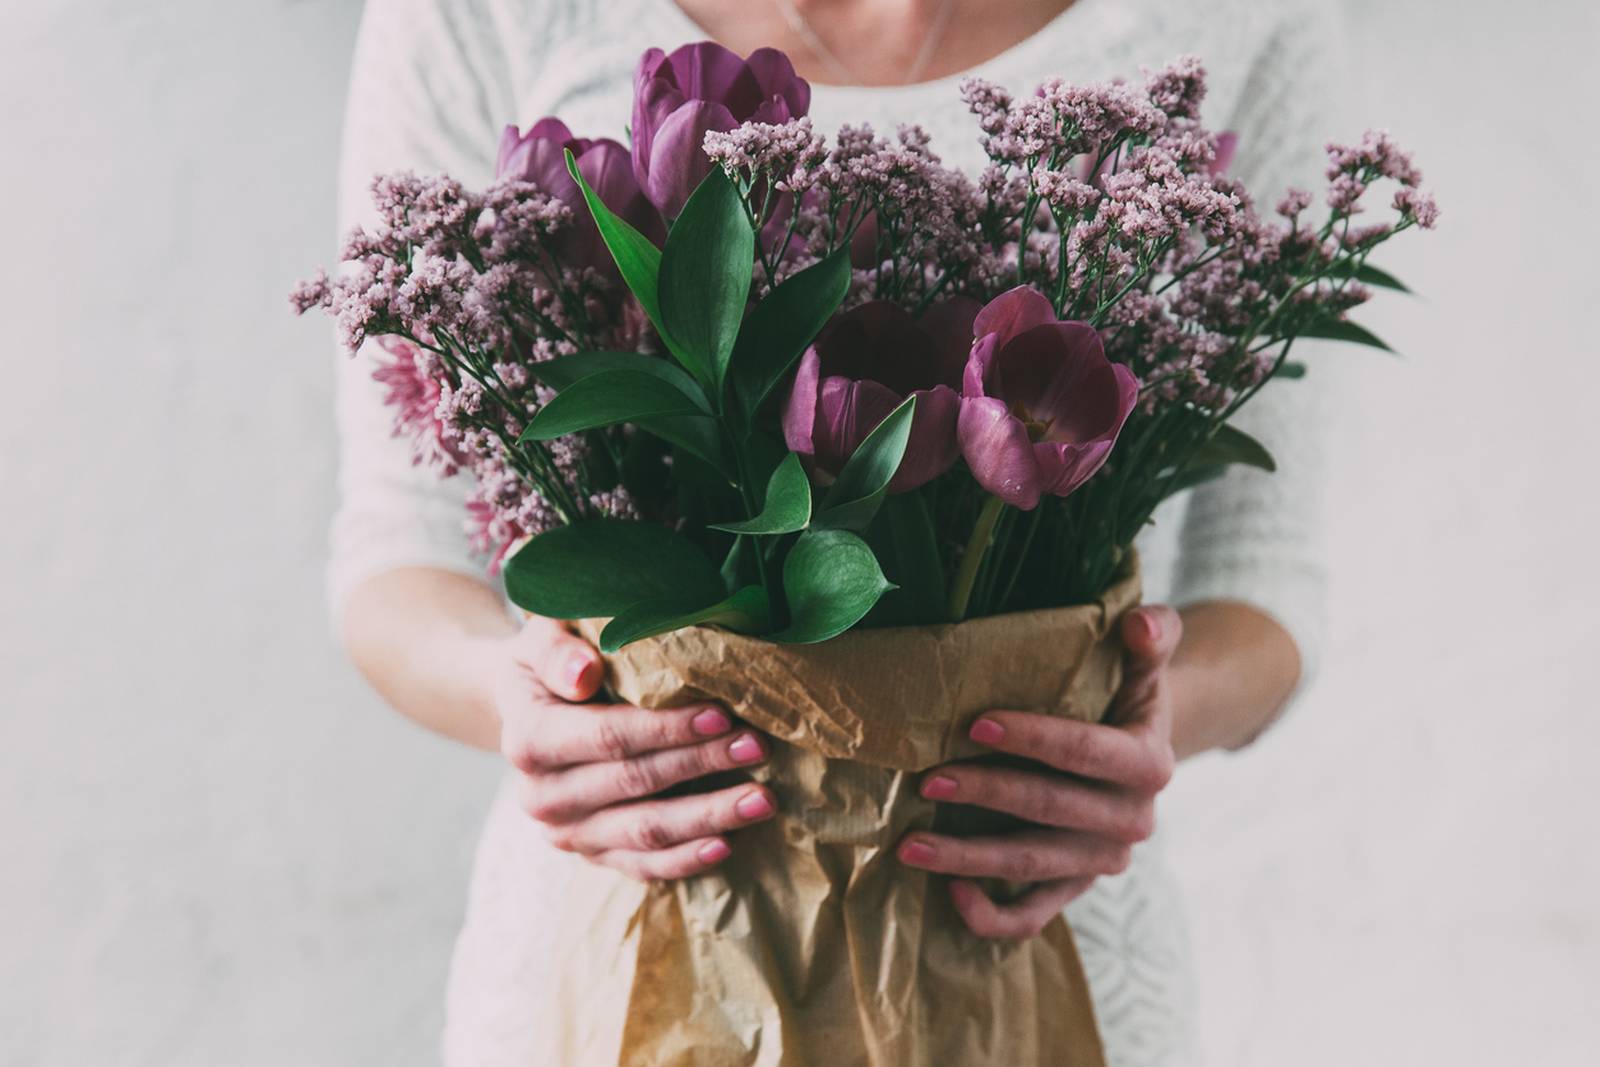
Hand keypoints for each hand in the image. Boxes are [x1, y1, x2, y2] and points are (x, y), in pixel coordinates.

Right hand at [491, 615, 776, 881]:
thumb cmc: (553, 661)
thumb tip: (585, 673)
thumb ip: (559, 653)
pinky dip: (686, 859)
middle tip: (758, 747)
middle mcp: (541, 796)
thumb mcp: (544, 638)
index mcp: (527, 739)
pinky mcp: (592, 854)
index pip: (608, 737)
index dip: (665, 729)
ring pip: (646, 831)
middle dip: (702, 764)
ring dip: (708, 817)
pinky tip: (727, 843)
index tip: (720, 714)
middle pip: (636, 783)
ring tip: (762, 800)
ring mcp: (567, 832)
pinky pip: (643, 866)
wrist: (528, 708)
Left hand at [896, 605, 1181, 938]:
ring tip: (909, 844)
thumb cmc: (1126, 695)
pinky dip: (993, 916)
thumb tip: (1139, 623)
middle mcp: (1131, 821)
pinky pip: (1034, 915)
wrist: (1139, 751)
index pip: (1086, 752)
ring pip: (1030, 865)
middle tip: (925, 777)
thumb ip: (1151, 635)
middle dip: (985, 793)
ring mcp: (1101, 861)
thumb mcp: (1146, 663)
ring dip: (968, 858)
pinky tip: (951, 894)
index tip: (975, 723)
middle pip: (1048, 809)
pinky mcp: (1075, 887)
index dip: (1033, 738)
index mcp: (1148, 763)